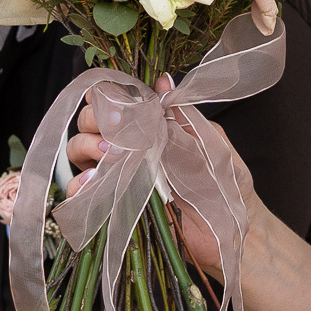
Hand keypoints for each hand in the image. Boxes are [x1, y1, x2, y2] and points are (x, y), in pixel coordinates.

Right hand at [66, 77, 229, 275]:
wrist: (232, 229)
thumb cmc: (226, 182)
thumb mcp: (209, 142)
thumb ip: (183, 114)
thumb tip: (162, 80)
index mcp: (152, 124)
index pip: (116, 98)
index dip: (108, 93)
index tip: (118, 102)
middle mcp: (129, 145)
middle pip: (90, 119)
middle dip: (96, 118)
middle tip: (117, 129)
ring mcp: (118, 175)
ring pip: (79, 149)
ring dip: (87, 146)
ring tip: (110, 155)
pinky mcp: (113, 206)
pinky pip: (81, 192)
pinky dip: (80, 185)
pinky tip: (94, 182)